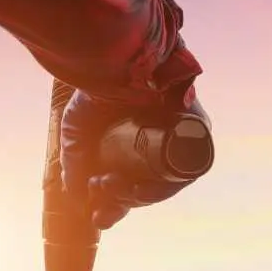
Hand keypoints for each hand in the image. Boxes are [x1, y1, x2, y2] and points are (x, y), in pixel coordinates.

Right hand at [58, 84, 214, 229]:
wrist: (116, 55)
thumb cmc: (96, 85)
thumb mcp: (76, 129)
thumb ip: (73, 162)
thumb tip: (79, 198)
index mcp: (135, 148)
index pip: (129, 188)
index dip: (113, 207)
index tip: (98, 215)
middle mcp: (159, 146)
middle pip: (147, 191)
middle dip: (120, 202)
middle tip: (98, 191)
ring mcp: (180, 139)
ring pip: (165, 185)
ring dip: (138, 197)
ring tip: (111, 187)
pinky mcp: (198, 129)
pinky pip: (187, 169)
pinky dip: (163, 185)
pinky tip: (139, 189)